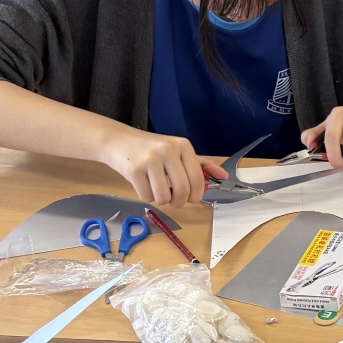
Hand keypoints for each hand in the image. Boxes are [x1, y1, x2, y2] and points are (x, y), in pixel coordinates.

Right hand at [99, 125, 226, 206]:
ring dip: (161, 200)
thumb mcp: (177, 151)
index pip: (197, 179)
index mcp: (183, 145)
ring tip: (156, 190)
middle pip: (182, 190)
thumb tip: (224, 176)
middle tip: (173, 201)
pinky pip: (147, 196)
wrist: (118, 141)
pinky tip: (143, 185)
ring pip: (164, 197)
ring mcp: (150, 159)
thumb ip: (200, 164)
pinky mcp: (134, 170)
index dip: (196, 195)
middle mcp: (168, 150)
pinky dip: (146, 197)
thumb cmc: (150, 149)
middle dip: (179, 202)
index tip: (191, 199)